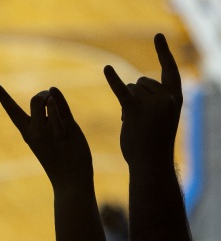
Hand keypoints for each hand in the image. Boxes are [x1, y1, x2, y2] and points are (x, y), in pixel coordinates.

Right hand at [0, 84, 93, 189]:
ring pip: (51, 103)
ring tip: (62, 113)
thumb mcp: (45, 138)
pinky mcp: (69, 132)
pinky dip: (57, 98)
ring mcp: (52, 132)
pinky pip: (61, 109)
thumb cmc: (59, 159)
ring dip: (56, 99)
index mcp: (27, 133)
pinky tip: (54, 91)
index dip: (1, 95)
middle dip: (42, 94)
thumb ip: (45, 118)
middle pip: (35, 100)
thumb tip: (50, 94)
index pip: (11, 110)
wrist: (70, 182)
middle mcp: (36, 132)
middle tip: (51, 100)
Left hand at [104, 33, 181, 169]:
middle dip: (135, 96)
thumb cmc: (153, 142)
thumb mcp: (161, 116)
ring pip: (131, 88)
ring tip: (134, 123)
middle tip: (140, 120)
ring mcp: (152, 104)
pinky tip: (107, 69)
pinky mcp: (135, 110)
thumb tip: (133, 85)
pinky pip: (122, 91)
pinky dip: (113, 80)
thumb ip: (154, 99)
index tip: (158, 35)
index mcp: (176, 98)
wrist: (151, 162)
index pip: (170, 70)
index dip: (163, 52)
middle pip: (142, 81)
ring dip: (127, 102)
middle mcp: (166, 98)